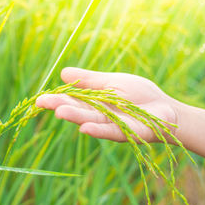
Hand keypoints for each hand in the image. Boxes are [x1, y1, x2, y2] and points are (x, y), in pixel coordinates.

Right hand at [36, 67, 177, 142]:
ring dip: (75, 117)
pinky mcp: (127, 132)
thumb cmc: (139, 95)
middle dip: (60, 106)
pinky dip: (98, 131)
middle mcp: (99, 115)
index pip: (72, 99)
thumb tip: (62, 72)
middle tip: (41, 103)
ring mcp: (112, 124)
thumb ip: (88, 80)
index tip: (39, 99)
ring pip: (91, 120)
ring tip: (59, 112)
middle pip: (78, 110)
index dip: (56, 98)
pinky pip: (111, 132)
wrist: (166, 109)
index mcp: (94, 102)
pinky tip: (84, 128)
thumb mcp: (110, 82)